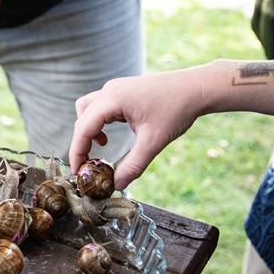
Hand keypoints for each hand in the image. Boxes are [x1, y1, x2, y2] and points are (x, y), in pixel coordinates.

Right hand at [69, 70, 204, 189]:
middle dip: (81, 143)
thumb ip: (133, 165)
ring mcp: (115, 88)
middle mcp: (110, 91)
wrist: (196, 88)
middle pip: (82, 119)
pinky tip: (112, 135)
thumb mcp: (153, 142)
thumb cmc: (177, 110)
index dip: (77, 152)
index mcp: (112, 99)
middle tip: (88, 166)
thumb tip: (117, 185)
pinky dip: (99, 123)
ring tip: (102, 147)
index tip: (78, 172)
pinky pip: (100, 107)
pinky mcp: (122, 91)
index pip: (83, 128)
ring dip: (89, 130)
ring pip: (88, 110)